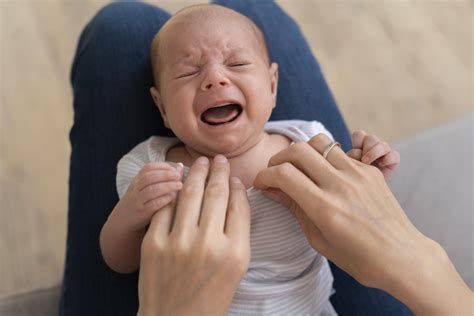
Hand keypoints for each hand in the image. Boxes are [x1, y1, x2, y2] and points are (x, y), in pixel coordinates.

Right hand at [117, 162, 183, 231]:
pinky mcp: (141, 213)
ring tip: (179, 185)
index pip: (148, 168)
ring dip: (167, 186)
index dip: (163, 166)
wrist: (122, 221)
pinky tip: (173, 197)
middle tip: (179, 176)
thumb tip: (179, 166)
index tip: (176, 168)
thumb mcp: (145, 187)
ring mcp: (137, 201)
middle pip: (150, 177)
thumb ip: (160, 177)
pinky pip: (153, 205)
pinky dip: (164, 199)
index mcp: (137, 180)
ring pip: (151, 190)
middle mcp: (136, 188)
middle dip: (166, 174)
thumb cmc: (140, 201)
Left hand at [138, 155, 250, 315]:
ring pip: (190, 193)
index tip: (234, 175)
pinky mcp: (154, 244)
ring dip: (196, 172)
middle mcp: (208, 245)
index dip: (237, 185)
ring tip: (200, 162)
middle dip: (218, 171)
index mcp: (235, 252)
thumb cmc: (211, 294)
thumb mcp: (237, 267)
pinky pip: (165, 207)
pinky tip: (178, 180)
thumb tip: (233, 192)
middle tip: (218, 159)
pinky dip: (172, 191)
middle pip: (216, 193)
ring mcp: (178, 243)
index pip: (239, 205)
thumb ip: (239, 230)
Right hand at [254, 134, 471, 315]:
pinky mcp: (369, 171)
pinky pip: (339, 152)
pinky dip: (324, 158)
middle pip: (298, 150)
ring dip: (302, 153)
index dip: (264, 175)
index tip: (260, 183)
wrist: (402, 256)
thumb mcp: (319, 240)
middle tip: (275, 173)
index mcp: (325, 208)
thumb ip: (295, 208)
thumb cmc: (360, 258)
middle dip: (278, 158)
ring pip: (319, 142)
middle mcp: (341, 185)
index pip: (284, 174)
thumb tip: (272, 188)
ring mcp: (358, 174)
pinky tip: (324, 174)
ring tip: (299, 168)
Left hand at [347, 130, 399, 179]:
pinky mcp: (393, 160)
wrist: (365, 190)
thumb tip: (357, 151)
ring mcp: (384, 152)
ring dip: (374, 153)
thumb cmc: (355, 177)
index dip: (357, 141)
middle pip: (371, 138)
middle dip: (366, 149)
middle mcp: (373, 145)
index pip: (359, 134)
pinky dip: (387, 159)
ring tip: (367, 164)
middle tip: (362, 161)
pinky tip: (381, 166)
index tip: (355, 153)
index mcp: (360, 144)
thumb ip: (351, 157)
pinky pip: (394, 155)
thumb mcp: (349, 166)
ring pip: (382, 145)